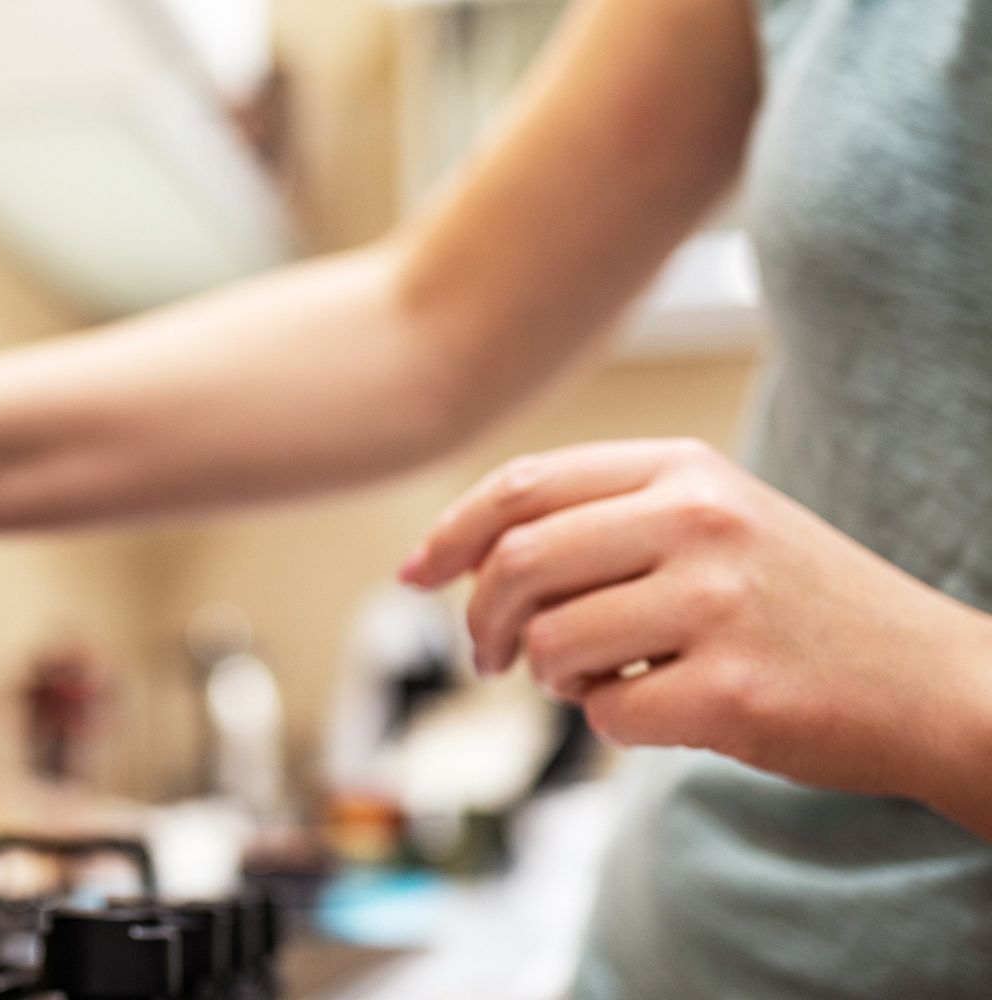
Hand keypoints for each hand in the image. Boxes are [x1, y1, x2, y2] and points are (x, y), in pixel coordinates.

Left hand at [399, 438, 991, 809]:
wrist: (936, 683)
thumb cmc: (798, 606)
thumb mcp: (713, 522)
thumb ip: (601, 520)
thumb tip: (454, 554)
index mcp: (685, 469)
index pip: (523, 486)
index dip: (451, 534)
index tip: (416, 574)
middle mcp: (699, 521)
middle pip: (517, 565)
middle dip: (482, 622)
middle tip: (492, 658)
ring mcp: (718, 603)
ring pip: (550, 644)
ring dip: (553, 678)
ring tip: (604, 678)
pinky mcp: (732, 690)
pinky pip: (606, 715)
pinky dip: (614, 724)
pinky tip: (665, 709)